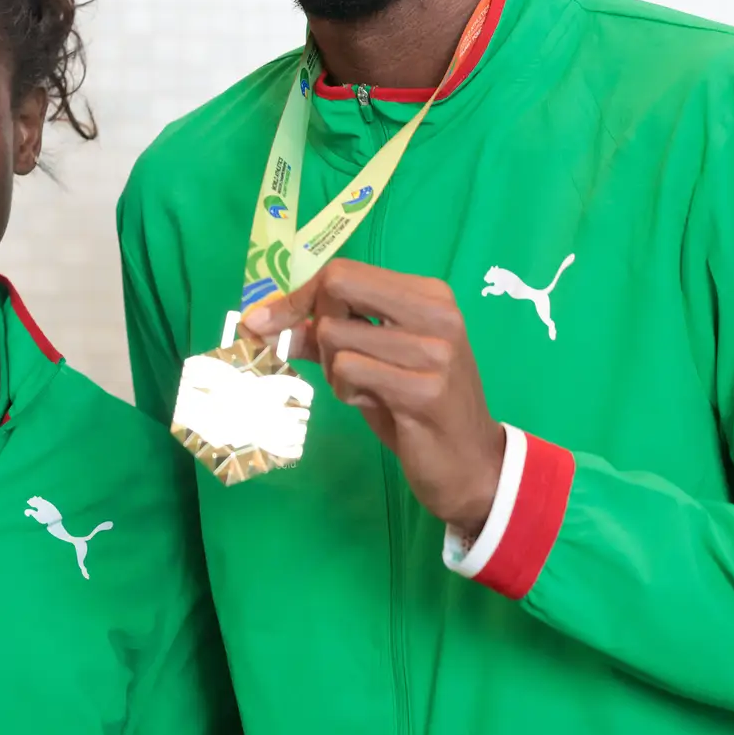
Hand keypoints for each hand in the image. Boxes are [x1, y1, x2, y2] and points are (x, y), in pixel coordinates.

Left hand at [244, 259, 504, 536]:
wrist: (471, 463)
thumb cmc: (415, 406)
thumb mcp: (372, 359)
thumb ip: (324, 333)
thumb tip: (262, 320)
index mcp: (429, 296)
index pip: (344, 271)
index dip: (300, 296)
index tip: (270, 321)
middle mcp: (437, 314)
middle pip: (337, 288)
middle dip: (314, 324)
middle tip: (333, 361)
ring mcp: (434, 351)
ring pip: (334, 335)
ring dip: (332, 368)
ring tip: (363, 387)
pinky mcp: (424, 391)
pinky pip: (347, 371)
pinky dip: (345, 390)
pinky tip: (372, 402)